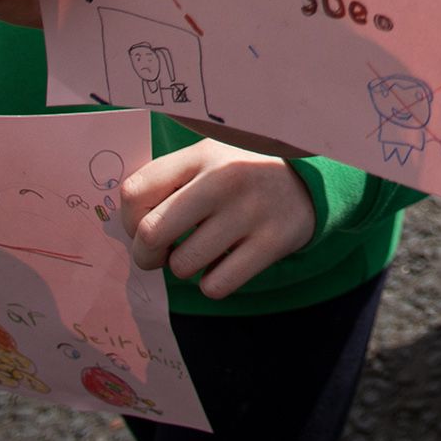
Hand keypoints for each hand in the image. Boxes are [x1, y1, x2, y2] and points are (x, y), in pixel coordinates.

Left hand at [121, 141, 317, 298]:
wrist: (312, 176)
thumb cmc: (242, 171)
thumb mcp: (208, 157)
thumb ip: (168, 180)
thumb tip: (129, 226)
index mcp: (200, 154)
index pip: (134, 193)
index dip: (128, 221)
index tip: (144, 226)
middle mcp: (223, 180)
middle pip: (151, 234)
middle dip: (146, 255)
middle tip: (160, 254)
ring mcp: (250, 212)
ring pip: (183, 266)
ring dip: (185, 267)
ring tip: (202, 251)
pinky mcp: (272, 242)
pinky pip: (217, 285)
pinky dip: (213, 283)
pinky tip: (225, 264)